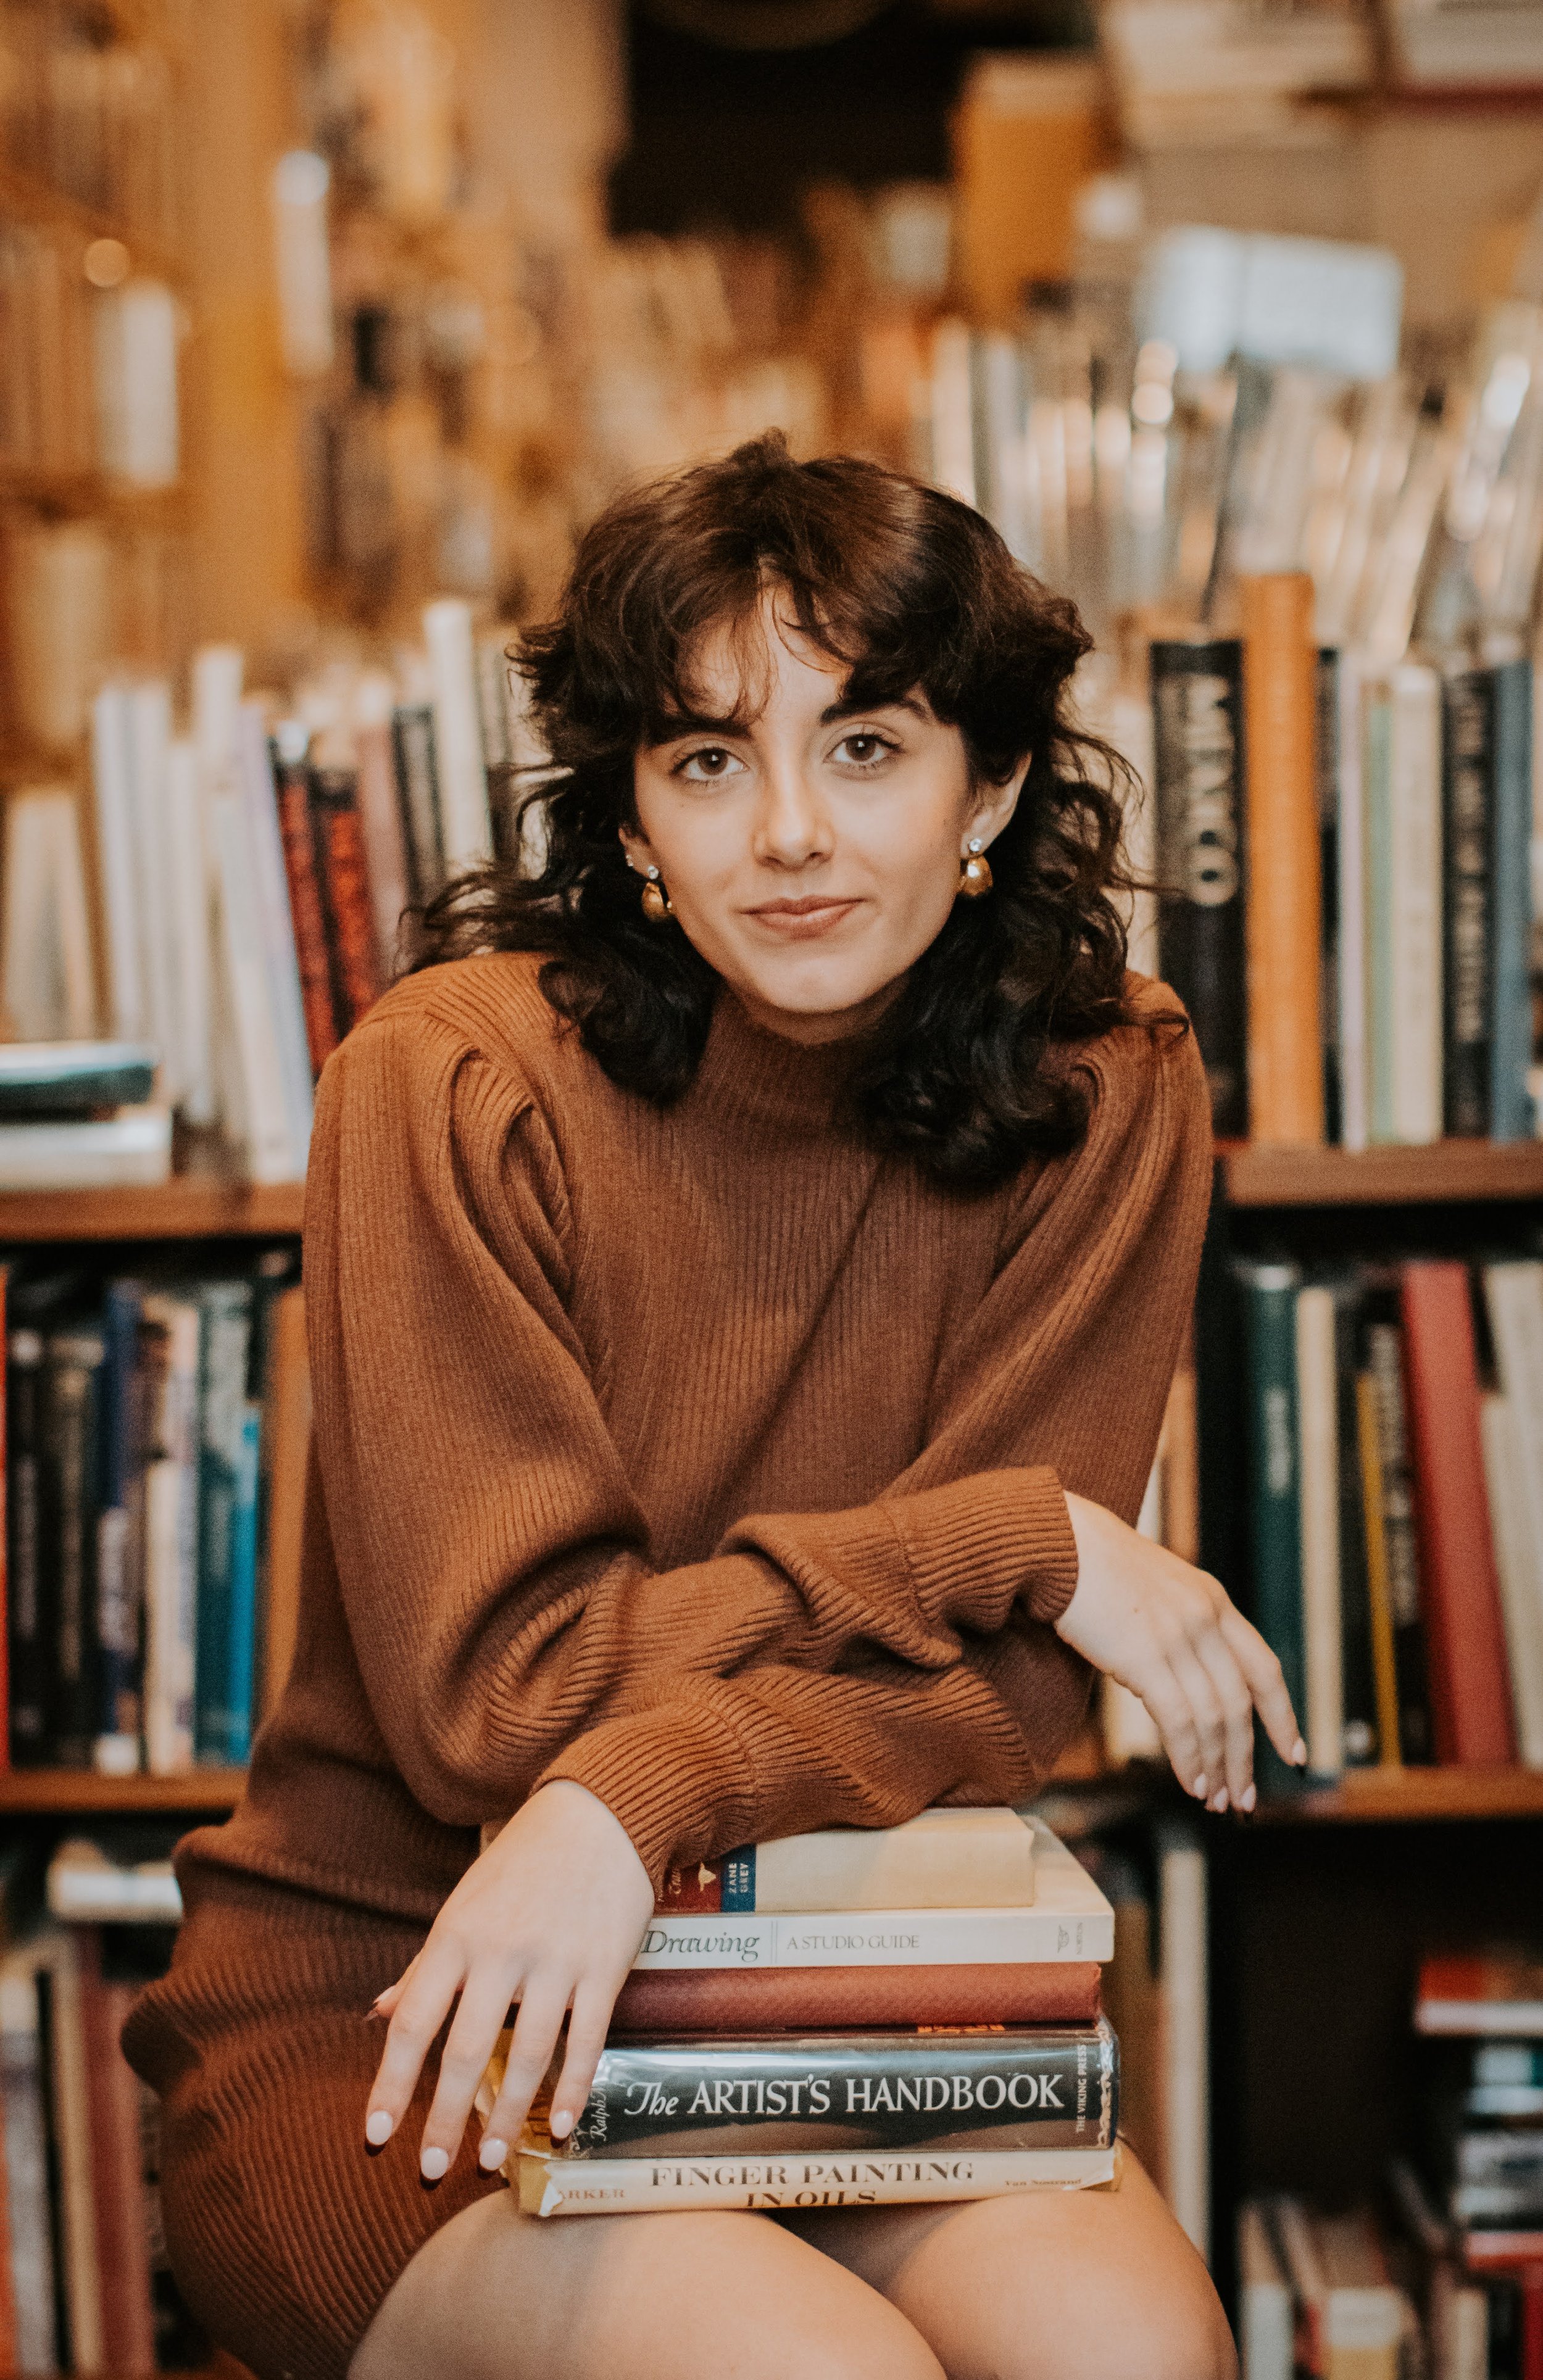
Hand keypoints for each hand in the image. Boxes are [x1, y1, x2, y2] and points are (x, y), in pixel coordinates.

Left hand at [365, 1779, 654, 2178]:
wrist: (599, 1815)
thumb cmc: (520, 1864)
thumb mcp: (462, 1906)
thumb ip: (425, 1966)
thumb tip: (379, 2014)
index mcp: (456, 1936)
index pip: (413, 2021)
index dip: (392, 2083)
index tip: (376, 2135)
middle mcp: (501, 1952)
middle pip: (465, 2049)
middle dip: (444, 2118)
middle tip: (430, 2170)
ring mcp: (555, 1961)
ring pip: (528, 2053)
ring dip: (508, 2113)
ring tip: (491, 2159)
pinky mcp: (604, 1967)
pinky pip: (587, 2039)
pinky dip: (574, 2088)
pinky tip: (561, 2126)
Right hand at [1054, 1492, 1304, 1812]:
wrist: (1061, 1542)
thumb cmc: (1094, 1566)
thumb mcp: (1158, 1588)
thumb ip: (1181, 1626)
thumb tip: (1185, 1682)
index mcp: (1214, 1601)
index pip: (1265, 1669)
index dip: (1283, 1717)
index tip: (1294, 1755)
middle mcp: (1206, 1619)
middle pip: (1242, 1704)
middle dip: (1245, 1758)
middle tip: (1244, 1800)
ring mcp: (1179, 1637)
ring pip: (1215, 1719)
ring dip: (1217, 1767)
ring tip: (1214, 1800)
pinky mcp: (1146, 1657)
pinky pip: (1181, 1722)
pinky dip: (1190, 1760)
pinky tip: (1191, 1782)